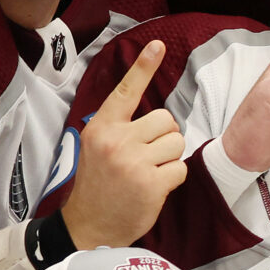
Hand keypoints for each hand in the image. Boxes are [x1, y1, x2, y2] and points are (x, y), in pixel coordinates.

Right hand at [62, 41, 185, 247]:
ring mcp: (133, 161)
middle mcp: (116, 139)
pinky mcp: (151, 183)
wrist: (89, 225)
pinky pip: (180, 168)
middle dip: (165, 138)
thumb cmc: (100, 184)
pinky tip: (154, 188)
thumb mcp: (98, 147)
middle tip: (147, 156)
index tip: (157, 45)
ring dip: (170, 158)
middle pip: (167, 120)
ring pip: (177, 142)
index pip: (126, 91)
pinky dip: (173, 179)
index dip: (143, 67)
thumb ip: (122, 128)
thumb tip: (159, 117)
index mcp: (102, 127)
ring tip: (149, 172)